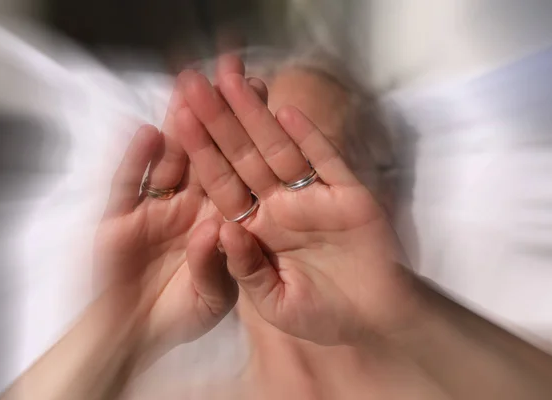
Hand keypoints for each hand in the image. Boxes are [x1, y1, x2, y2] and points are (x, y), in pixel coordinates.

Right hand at [93, 55, 265, 359]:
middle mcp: (189, 206)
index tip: (263, 98)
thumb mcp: (211, 298)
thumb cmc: (177, 317)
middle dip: (217, 115)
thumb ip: (217, 266)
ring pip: (169, 160)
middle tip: (229, 74)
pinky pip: (129, 185)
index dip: (249, 136)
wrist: (131, 336)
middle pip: (206, 154)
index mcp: (219, 219)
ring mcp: (154, 207)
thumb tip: (217, 227)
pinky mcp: (120, 216)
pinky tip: (146, 135)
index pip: (238, 171)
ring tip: (188, 89)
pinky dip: (136, 162)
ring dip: (178, 126)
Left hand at [175, 70, 416, 344]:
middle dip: (218, 120)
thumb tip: (224, 229)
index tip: (176, 118)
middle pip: (243, 157)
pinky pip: (326, 162)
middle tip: (193, 82)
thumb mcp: (274, 303)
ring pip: (280, 150)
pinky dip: (310, 138)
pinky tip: (287, 112)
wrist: (375, 322)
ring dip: (257, 116)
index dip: (200, 152)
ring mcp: (313, 197)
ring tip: (232, 81)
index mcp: (256, 229)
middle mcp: (280, 206)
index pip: (221, 184)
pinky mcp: (349, 195)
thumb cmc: (323, 316)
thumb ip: (246, 268)